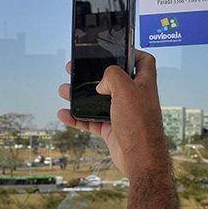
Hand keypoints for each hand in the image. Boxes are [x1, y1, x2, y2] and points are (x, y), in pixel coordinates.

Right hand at [57, 50, 169, 180]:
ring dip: (79, 95)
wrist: (140, 159)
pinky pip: (90, 121)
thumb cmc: (139, 123)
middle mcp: (134, 97)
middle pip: (112, 80)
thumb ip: (111, 75)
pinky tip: (63, 114)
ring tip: (63, 90)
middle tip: (76, 68)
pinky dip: (76, 117)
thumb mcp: (125, 89)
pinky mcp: (112, 130)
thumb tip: (100, 84)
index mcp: (143, 84)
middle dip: (93, 73)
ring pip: (97, 100)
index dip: (133, 52)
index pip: (144, 61)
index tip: (117, 49)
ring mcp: (122, 114)